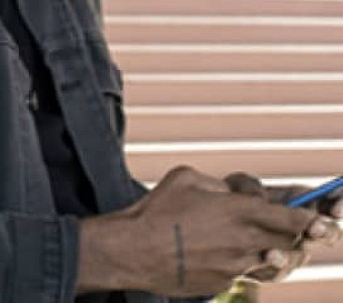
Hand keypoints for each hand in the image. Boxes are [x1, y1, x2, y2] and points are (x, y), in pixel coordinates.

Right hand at [75, 166, 315, 297]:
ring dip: (272, 250)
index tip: (325, 219)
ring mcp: (236, 266)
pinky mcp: (223, 283)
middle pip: (289, 243)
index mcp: (238, 211)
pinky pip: (243, 272)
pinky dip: (241, 262)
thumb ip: (217, 184)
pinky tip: (220, 252)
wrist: (136, 250)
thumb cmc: (158, 209)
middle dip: (299, 237)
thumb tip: (229, 194)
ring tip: (261, 241)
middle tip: (304, 232)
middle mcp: (244, 240)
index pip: (290, 217)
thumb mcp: (186, 177)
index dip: (310, 218)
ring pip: (270, 260)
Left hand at [225, 172, 342, 282]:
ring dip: (297, 249)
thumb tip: (259, 198)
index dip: (338, 201)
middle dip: (326, 231)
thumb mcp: (236, 185)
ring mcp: (290, 249)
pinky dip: (276, 263)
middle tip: (317, 228)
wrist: (211, 224)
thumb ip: (248, 185)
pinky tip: (270, 256)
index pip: (327, 200)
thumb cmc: (229, 198)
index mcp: (296, 201)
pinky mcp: (274, 267)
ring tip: (289, 243)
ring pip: (302, 253)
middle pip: (326, 232)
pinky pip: (280, 269)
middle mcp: (299, 227)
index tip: (335, 208)